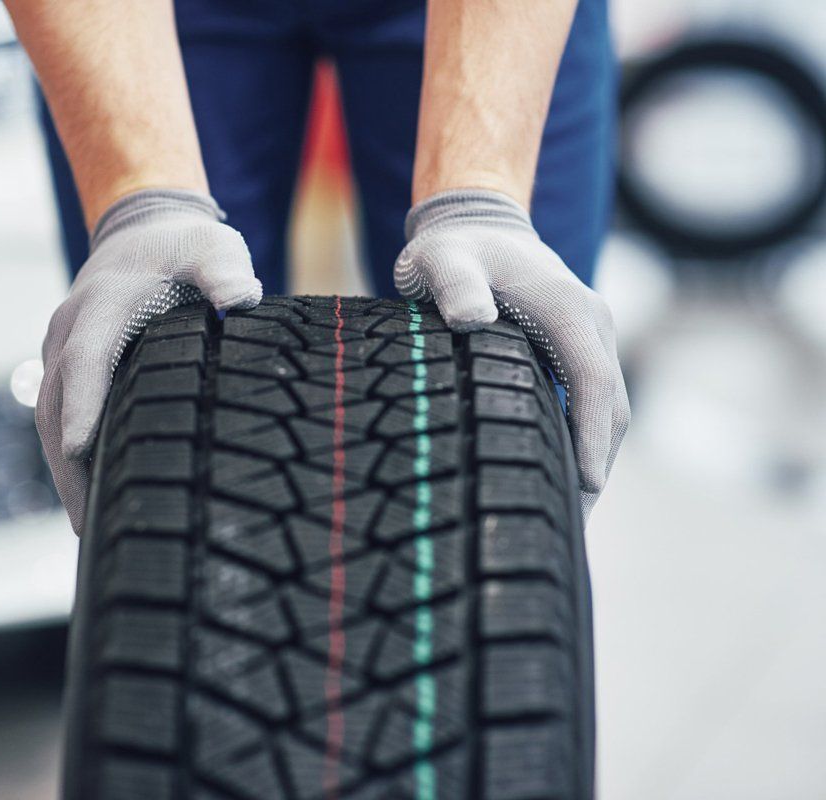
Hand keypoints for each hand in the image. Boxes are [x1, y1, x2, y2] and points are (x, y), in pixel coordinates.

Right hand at [37, 189, 261, 532]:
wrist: (145, 232)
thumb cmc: (185, 247)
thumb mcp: (213, 249)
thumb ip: (225, 272)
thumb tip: (242, 299)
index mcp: (103, 305)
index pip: (86, 358)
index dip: (83, 403)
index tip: (81, 449)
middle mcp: (70, 330)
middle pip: (58, 402)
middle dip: (68, 464)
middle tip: (90, 526)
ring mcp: (62, 349)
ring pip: (50, 416)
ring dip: (64, 470)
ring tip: (89, 528)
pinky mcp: (68, 365)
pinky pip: (59, 414)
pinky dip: (68, 455)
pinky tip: (91, 494)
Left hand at [395, 190, 628, 518]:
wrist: (475, 223)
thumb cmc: (453, 248)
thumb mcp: (442, 259)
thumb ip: (455, 284)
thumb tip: (472, 321)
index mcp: (569, 308)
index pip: (595, 380)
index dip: (593, 436)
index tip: (587, 486)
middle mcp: (589, 323)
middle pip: (610, 405)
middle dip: (597, 464)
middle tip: (572, 525)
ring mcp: (586, 336)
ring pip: (604, 407)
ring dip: (594, 457)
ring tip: (568, 515)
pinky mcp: (572, 348)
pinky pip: (588, 400)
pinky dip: (582, 438)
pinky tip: (558, 473)